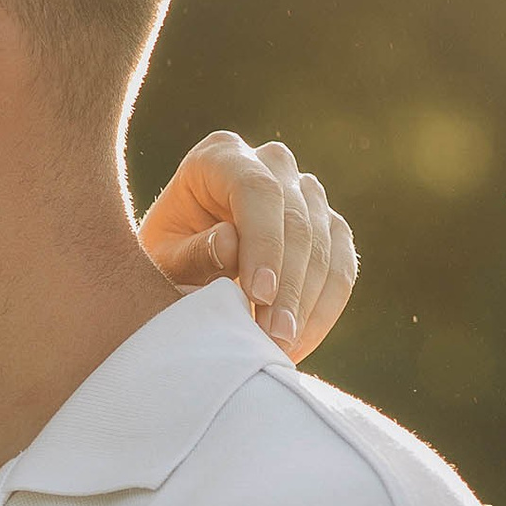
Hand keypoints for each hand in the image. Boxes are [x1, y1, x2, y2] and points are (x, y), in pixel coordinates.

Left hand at [138, 130, 357, 359]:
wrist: (184, 268)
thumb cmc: (166, 260)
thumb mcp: (163, 259)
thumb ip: (193, 253)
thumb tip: (232, 243)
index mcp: (220, 156)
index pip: (257, 190)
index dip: (264, 243)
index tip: (258, 295)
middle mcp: (270, 164)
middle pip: (297, 218)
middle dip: (288, 284)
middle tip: (272, 337)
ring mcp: (305, 193)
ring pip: (325, 243)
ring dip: (307, 302)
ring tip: (281, 348)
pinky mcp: (328, 227)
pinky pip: (341, 266)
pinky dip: (324, 308)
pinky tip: (300, 342)